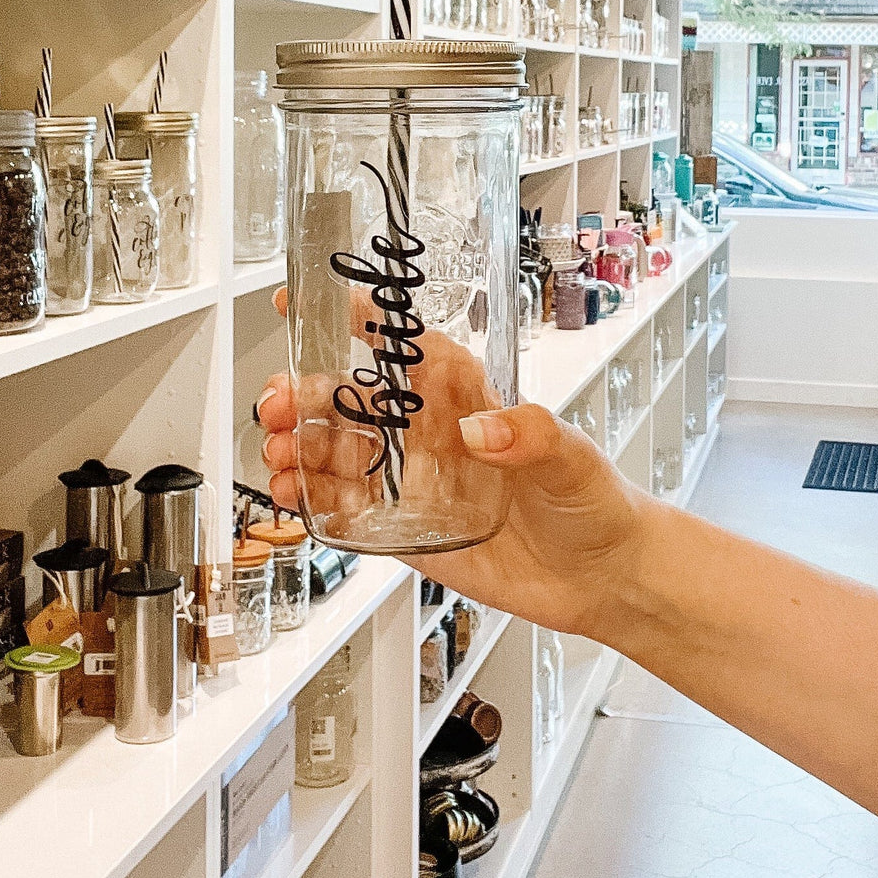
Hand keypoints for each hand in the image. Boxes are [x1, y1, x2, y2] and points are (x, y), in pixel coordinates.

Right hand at [256, 291, 651, 637]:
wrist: (602, 577)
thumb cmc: (593, 501)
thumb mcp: (570, 456)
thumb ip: (531, 435)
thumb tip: (482, 430)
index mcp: (463, 395)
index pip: (401, 344)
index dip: (351, 319)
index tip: (302, 301)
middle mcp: (430, 433)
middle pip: (351, 401)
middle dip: (305, 397)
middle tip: (275, 404)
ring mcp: (414, 481)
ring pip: (339, 454)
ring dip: (299, 448)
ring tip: (276, 454)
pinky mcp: (407, 532)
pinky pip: (349, 512)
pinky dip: (314, 502)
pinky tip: (292, 497)